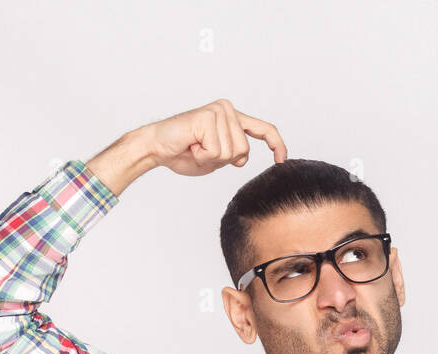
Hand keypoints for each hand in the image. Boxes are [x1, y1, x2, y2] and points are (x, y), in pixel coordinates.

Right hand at [141, 98, 286, 176]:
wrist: (156, 148)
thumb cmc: (183, 153)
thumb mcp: (216, 159)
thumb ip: (232, 156)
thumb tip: (243, 157)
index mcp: (232, 118)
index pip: (263, 130)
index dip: (276, 145)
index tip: (281, 160)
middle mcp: (227, 110)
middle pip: (243, 150)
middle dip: (223, 161)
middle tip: (201, 151)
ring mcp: (218, 111)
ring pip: (231, 152)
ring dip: (211, 158)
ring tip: (195, 147)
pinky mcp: (207, 117)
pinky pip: (216, 151)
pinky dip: (202, 155)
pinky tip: (191, 145)